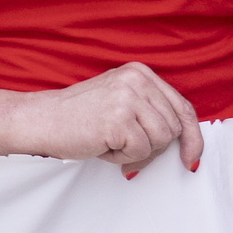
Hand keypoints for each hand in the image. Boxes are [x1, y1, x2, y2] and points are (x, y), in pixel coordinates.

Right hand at [23, 62, 201, 175]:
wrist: (40, 120)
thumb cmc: (78, 117)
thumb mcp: (121, 103)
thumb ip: (151, 112)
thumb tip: (186, 142)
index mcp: (140, 73)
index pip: (183, 107)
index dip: (192, 138)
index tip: (190, 159)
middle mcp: (137, 80)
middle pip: (173, 128)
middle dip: (153, 147)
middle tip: (123, 147)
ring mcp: (128, 98)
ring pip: (161, 141)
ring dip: (137, 152)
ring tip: (110, 142)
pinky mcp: (118, 119)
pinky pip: (141, 152)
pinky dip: (122, 157)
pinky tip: (102, 146)